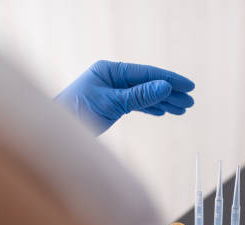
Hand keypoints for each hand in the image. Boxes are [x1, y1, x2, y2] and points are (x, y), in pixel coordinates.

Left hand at [55, 60, 194, 134]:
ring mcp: (112, 91)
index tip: (188, 86)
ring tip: (182, 109)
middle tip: (190, 101)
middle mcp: (112, 78)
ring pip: (144, 95)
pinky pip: (136, 104)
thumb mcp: (111, 103)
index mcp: (110, 70)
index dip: (169, 79)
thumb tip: (165, 87)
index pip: (146, 73)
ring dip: (163, 102)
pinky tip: (163, 111)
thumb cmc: (76, 113)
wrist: (54, 134)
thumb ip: (139, 95)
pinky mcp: (110, 105)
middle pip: (148, 83)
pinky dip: (150, 108)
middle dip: (170, 93)